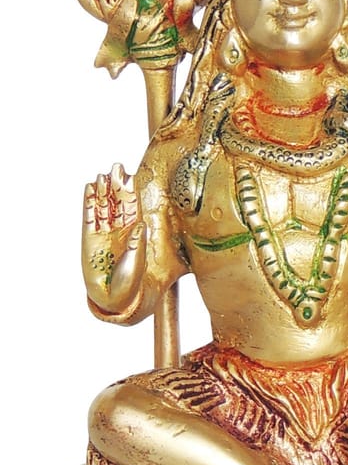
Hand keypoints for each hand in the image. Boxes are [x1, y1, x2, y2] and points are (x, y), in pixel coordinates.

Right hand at [83, 163, 146, 312]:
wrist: (113, 297)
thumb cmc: (131, 282)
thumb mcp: (137, 262)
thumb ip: (138, 244)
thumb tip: (140, 225)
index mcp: (135, 232)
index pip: (134, 208)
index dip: (132, 192)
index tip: (132, 176)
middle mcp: (120, 229)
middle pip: (118, 202)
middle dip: (118, 185)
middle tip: (117, 167)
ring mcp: (104, 232)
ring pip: (104, 206)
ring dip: (103, 191)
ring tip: (102, 175)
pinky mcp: (89, 237)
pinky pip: (90, 217)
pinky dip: (89, 203)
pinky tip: (89, 188)